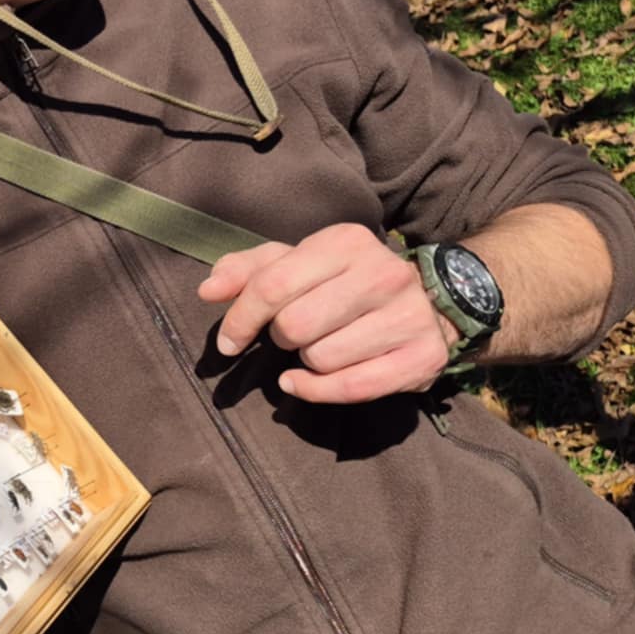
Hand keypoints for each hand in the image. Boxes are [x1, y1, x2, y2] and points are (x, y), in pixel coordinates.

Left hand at [196, 223, 458, 403]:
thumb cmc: (342, 282)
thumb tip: (208, 290)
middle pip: (295, 326)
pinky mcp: (423, 356)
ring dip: (306, 361)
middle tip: (292, 335)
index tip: (228, 341)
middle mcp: (383, 273)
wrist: (426, 301)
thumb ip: (247, 271)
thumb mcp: (296, 264)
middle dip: (281, 338)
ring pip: (321, 358)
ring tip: (320, 347)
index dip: (239, 319)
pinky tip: (303, 382)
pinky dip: (316, 392)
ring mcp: (409, 315)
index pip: (272, 285)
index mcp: (346, 242)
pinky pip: (352, 388)